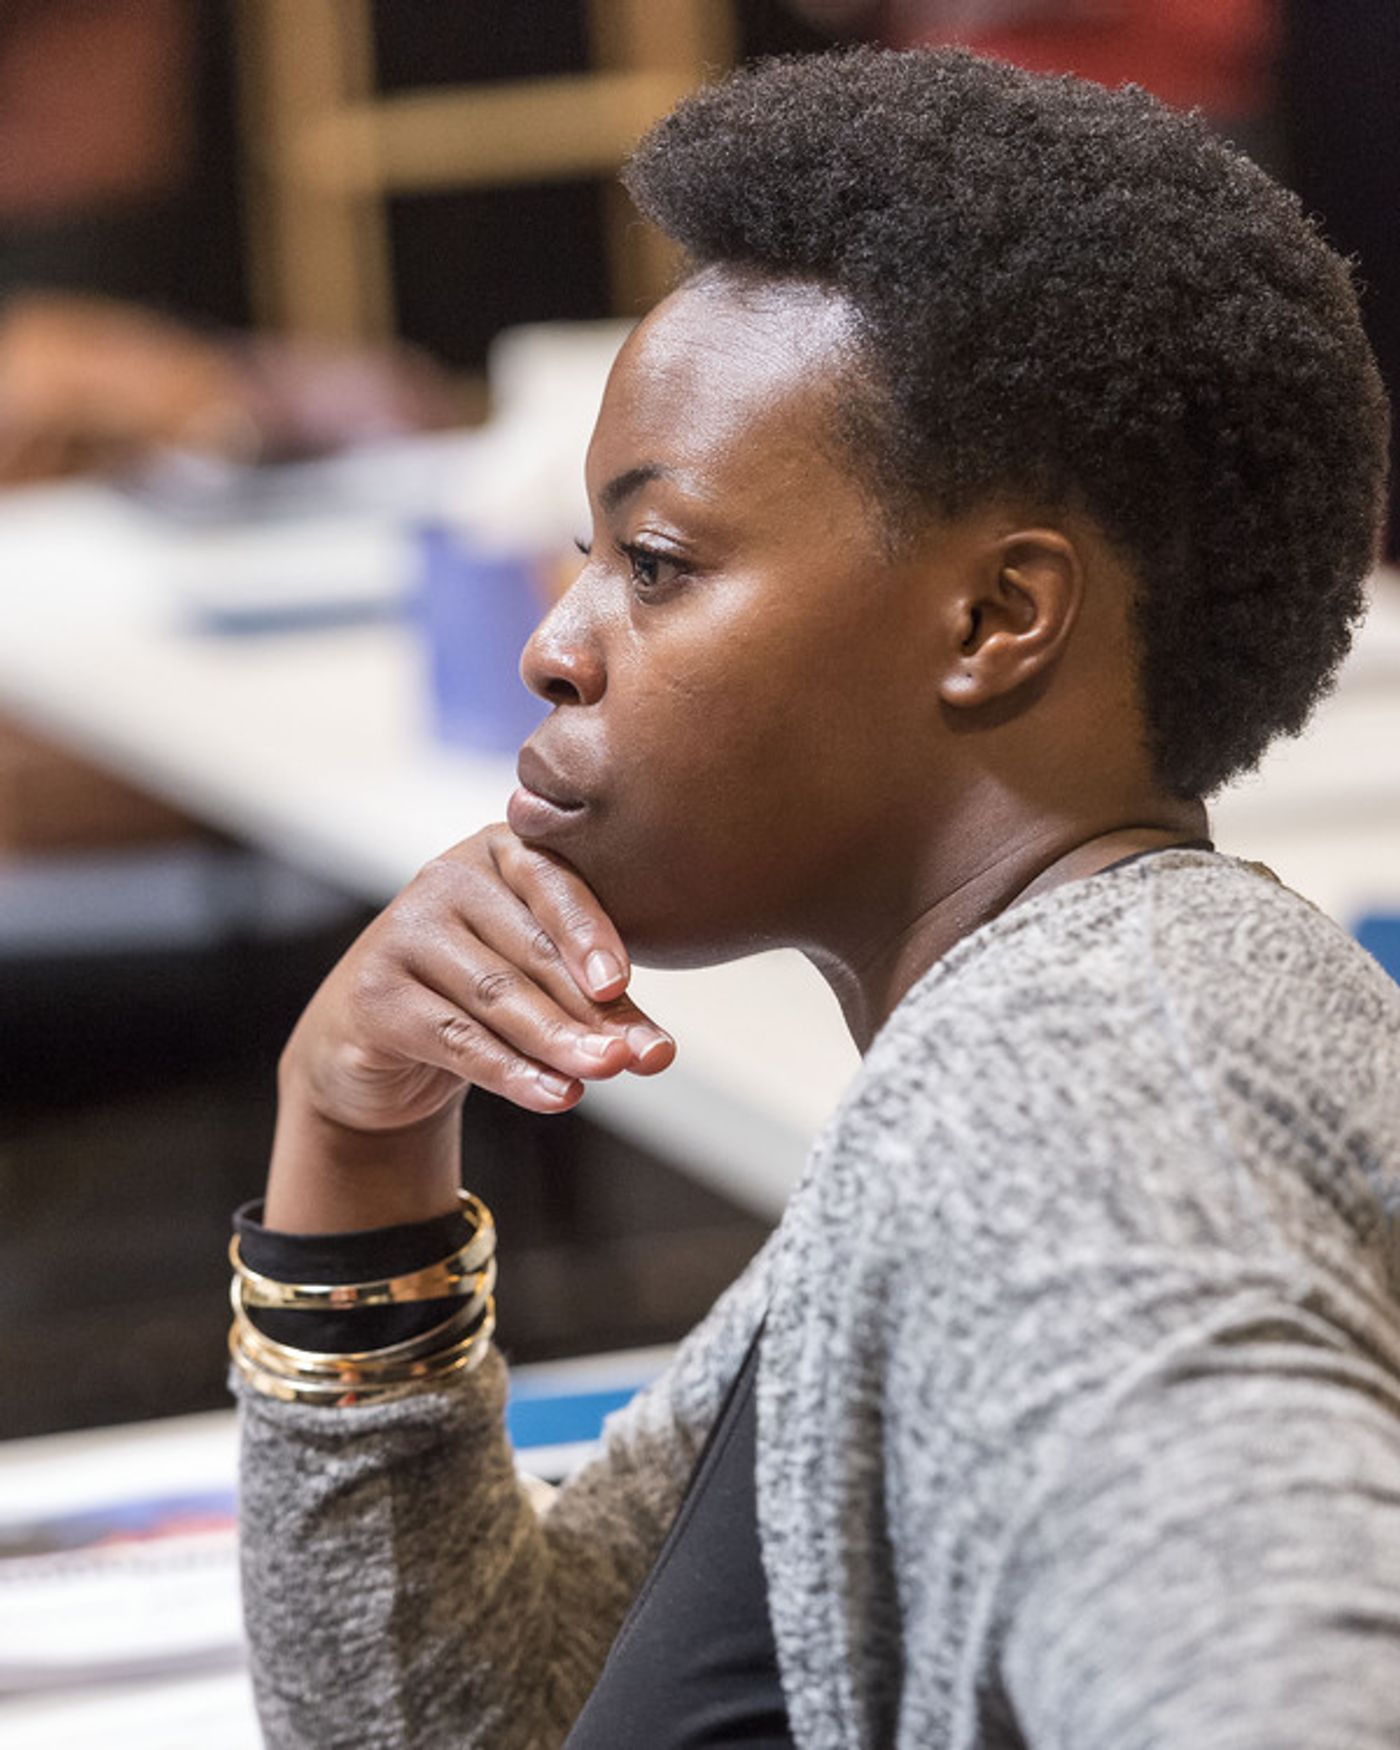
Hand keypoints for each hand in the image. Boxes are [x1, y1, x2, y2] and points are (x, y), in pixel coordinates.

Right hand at [265, 826, 674, 1230]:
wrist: (380, 1038)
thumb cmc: (484, 993)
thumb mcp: (545, 982)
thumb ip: (599, 1004)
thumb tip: (655, 1052)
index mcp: (501, 850)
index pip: (554, 885)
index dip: (591, 934)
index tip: (622, 985)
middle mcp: (446, 877)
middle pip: (531, 950)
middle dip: (589, 1009)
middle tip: (636, 1055)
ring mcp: (402, 931)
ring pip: (496, 994)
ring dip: (557, 1040)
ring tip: (607, 1071)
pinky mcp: (374, 993)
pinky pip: (455, 1036)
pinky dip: (511, 1072)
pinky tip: (556, 1095)